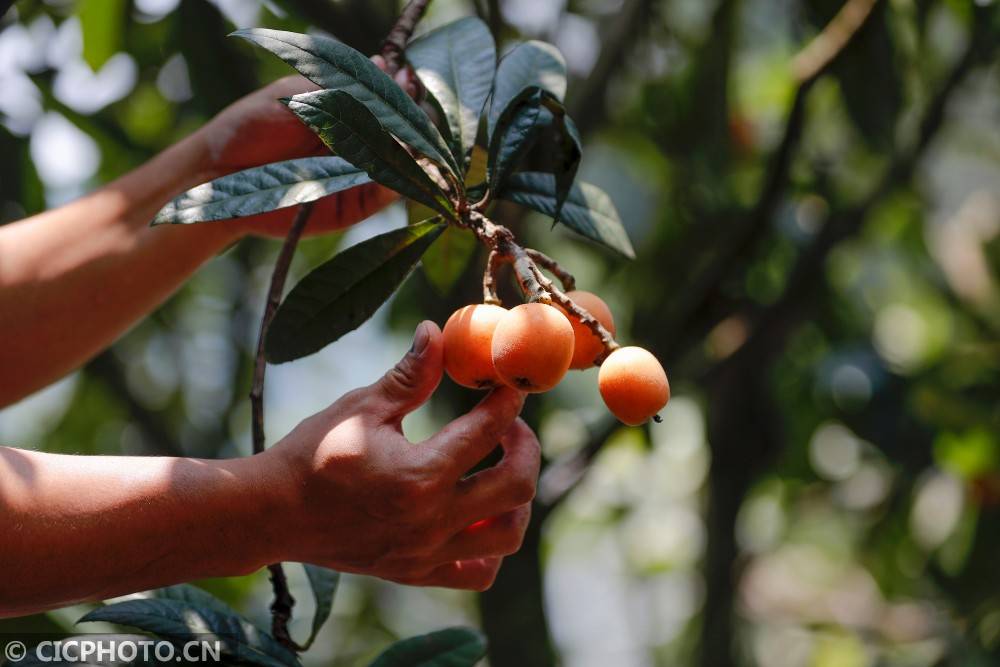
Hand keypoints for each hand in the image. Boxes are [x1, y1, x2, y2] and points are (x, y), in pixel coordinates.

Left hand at [192, 65, 418, 239]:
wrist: (220, 175)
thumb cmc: (251, 127)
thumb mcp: (296, 95)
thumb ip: (338, 88)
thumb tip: (381, 64)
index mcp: (347, 111)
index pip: (388, 100)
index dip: (399, 90)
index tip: (404, 78)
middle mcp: (359, 142)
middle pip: (403, 131)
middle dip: (409, 118)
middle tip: (408, 108)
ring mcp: (359, 174)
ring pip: (401, 162)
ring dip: (408, 149)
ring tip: (405, 137)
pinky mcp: (354, 205)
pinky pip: (386, 194)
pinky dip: (395, 182)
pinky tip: (399, 166)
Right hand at [264, 321, 539, 589]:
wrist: (271, 513)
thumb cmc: (313, 453)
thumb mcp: (362, 406)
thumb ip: (409, 374)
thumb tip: (438, 331)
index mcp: (419, 474)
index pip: (487, 430)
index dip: (507, 400)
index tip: (510, 384)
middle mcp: (430, 520)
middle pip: (516, 486)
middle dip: (526, 447)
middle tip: (512, 426)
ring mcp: (426, 553)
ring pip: (507, 535)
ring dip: (517, 498)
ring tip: (503, 470)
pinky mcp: (415, 573)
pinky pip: (477, 573)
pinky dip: (490, 547)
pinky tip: (479, 517)